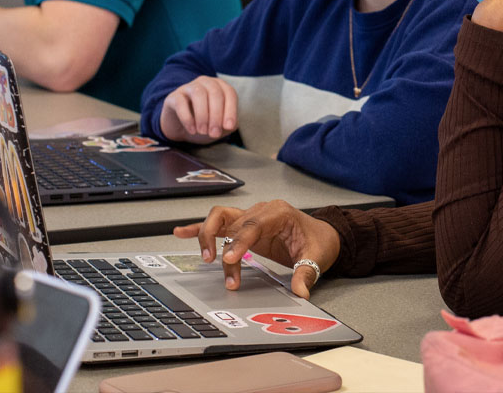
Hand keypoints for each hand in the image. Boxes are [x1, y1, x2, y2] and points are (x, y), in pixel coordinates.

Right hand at [159, 75, 237, 142]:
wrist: (180, 128)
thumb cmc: (204, 124)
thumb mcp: (219, 126)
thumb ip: (227, 125)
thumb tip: (229, 125)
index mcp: (220, 87)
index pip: (229, 93)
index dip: (231, 110)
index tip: (228, 127)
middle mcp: (205, 83)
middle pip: (215, 93)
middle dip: (216, 115)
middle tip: (214, 134)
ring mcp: (188, 87)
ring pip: (198, 94)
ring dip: (203, 115)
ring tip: (202, 131)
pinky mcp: (173, 97)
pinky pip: (180, 103)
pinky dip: (187, 118)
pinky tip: (192, 130)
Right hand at [174, 200, 341, 298]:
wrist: (321, 234)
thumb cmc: (317, 241)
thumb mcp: (316, 257)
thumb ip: (305, 273)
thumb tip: (300, 292)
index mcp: (279, 213)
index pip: (254, 224)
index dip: (240, 241)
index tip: (230, 259)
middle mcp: (261, 210)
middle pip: (234, 227)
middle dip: (226, 251)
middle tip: (226, 274)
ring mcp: (250, 216)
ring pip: (220, 218)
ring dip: (208, 236)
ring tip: (205, 258)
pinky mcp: (242, 226)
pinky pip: (217, 223)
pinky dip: (198, 228)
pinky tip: (181, 232)